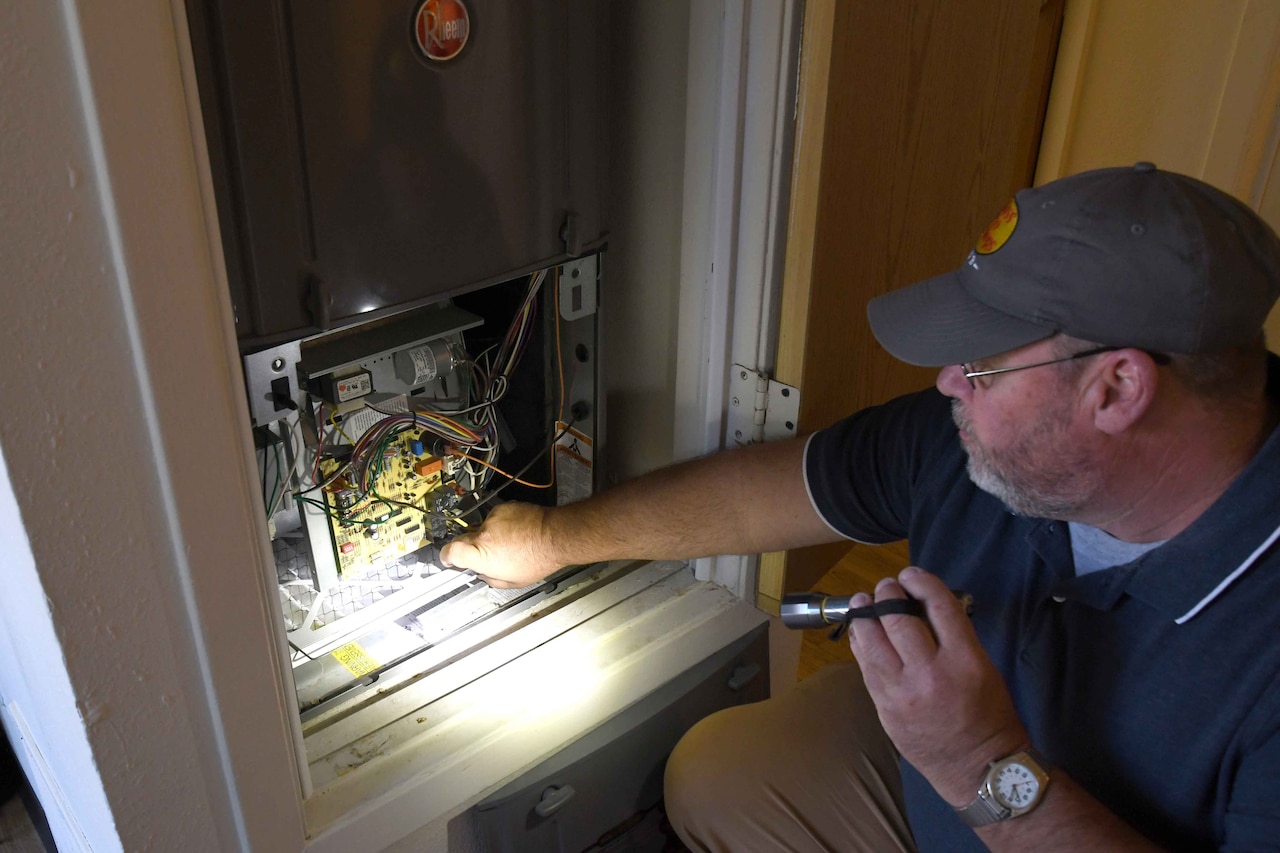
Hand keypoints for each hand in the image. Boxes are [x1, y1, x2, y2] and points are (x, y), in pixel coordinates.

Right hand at [438, 502, 560, 587]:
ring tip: (511, 543)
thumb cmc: (538, 559)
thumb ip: (490, 578)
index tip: (448, 560)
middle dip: (470, 548)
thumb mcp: (512, 581)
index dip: (447, 557)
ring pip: (483, 529)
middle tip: (485, 554)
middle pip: (463, 539)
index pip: (450, 551)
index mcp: (483, 555)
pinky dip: (503, 525)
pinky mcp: (503, 507)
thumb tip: (483, 574)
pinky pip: (496, 518)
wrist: (555, 535)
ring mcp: (493, 519)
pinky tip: (516, 532)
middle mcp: (484, 534)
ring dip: (492, 536)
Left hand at [848, 566, 1029, 805]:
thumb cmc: (990, 716)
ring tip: (864, 601)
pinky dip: (861, 643)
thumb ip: (955, 636)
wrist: (980, 770)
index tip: (912, 574)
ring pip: (872, 640)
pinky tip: (861, 631)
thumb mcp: (985, 667)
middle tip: (887, 586)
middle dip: (888, 593)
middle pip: (898, 618)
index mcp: (965, 660)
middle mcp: (931, 673)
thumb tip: (923, 606)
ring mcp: (903, 693)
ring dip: (865, 614)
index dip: (921, 581)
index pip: (938, 606)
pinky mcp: (885, 709)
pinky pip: (865, 666)